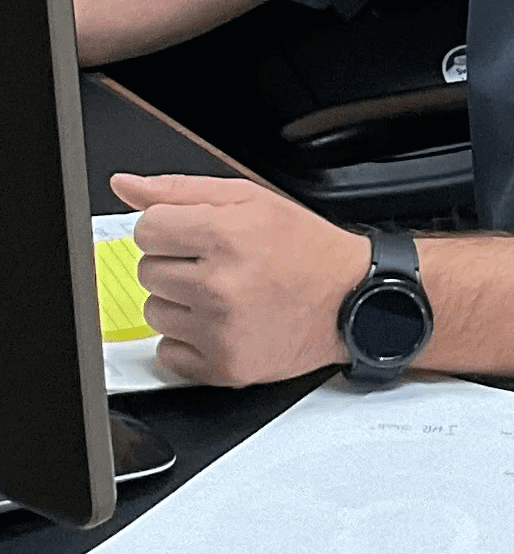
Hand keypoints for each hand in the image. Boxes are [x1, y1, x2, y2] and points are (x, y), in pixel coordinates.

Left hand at [108, 172, 371, 387]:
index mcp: (224, 235)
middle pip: (148, 270)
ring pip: (153, 312)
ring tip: (222, 293)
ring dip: (180, 301)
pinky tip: (222, 322)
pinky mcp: (222, 368)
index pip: (147, 229)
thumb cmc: (304, 247)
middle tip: (217, 263)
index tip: (192, 233)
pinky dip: (188, 339)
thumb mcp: (250, 199)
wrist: (348, 298)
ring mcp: (219, 330)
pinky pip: (167, 352)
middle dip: (176, 263)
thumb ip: (181, 190)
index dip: (168, 227)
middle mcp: (219, 285)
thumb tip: (125, 185)